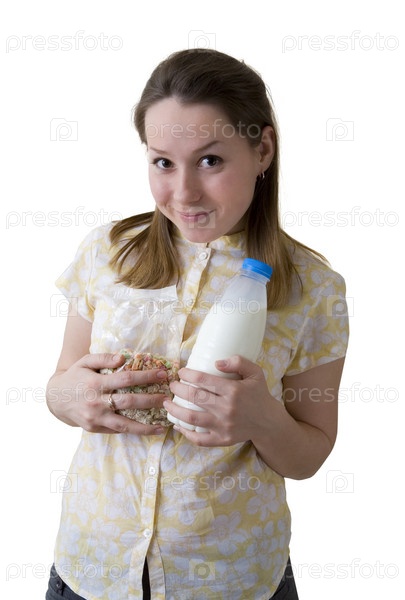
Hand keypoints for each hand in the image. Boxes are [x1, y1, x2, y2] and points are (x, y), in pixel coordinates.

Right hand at [46, 353, 169, 434]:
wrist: (55, 399)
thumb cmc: (75, 376)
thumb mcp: (85, 361)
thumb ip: (104, 358)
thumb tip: (124, 358)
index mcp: (95, 382)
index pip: (126, 379)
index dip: (146, 377)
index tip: (162, 375)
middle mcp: (96, 402)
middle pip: (129, 402)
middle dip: (151, 400)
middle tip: (168, 399)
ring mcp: (95, 418)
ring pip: (124, 425)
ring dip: (146, 426)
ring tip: (163, 426)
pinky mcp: (94, 429)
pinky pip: (117, 431)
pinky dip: (133, 431)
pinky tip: (148, 430)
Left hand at [165, 355, 275, 446]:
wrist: (269, 422)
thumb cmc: (259, 394)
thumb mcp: (255, 373)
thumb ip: (238, 362)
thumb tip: (216, 362)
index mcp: (233, 390)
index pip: (204, 380)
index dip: (188, 374)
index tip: (181, 372)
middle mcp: (227, 408)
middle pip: (194, 397)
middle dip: (178, 389)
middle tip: (172, 385)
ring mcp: (224, 426)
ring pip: (192, 418)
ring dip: (175, 410)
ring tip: (166, 403)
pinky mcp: (222, 439)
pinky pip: (199, 439)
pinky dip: (186, 433)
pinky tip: (177, 425)